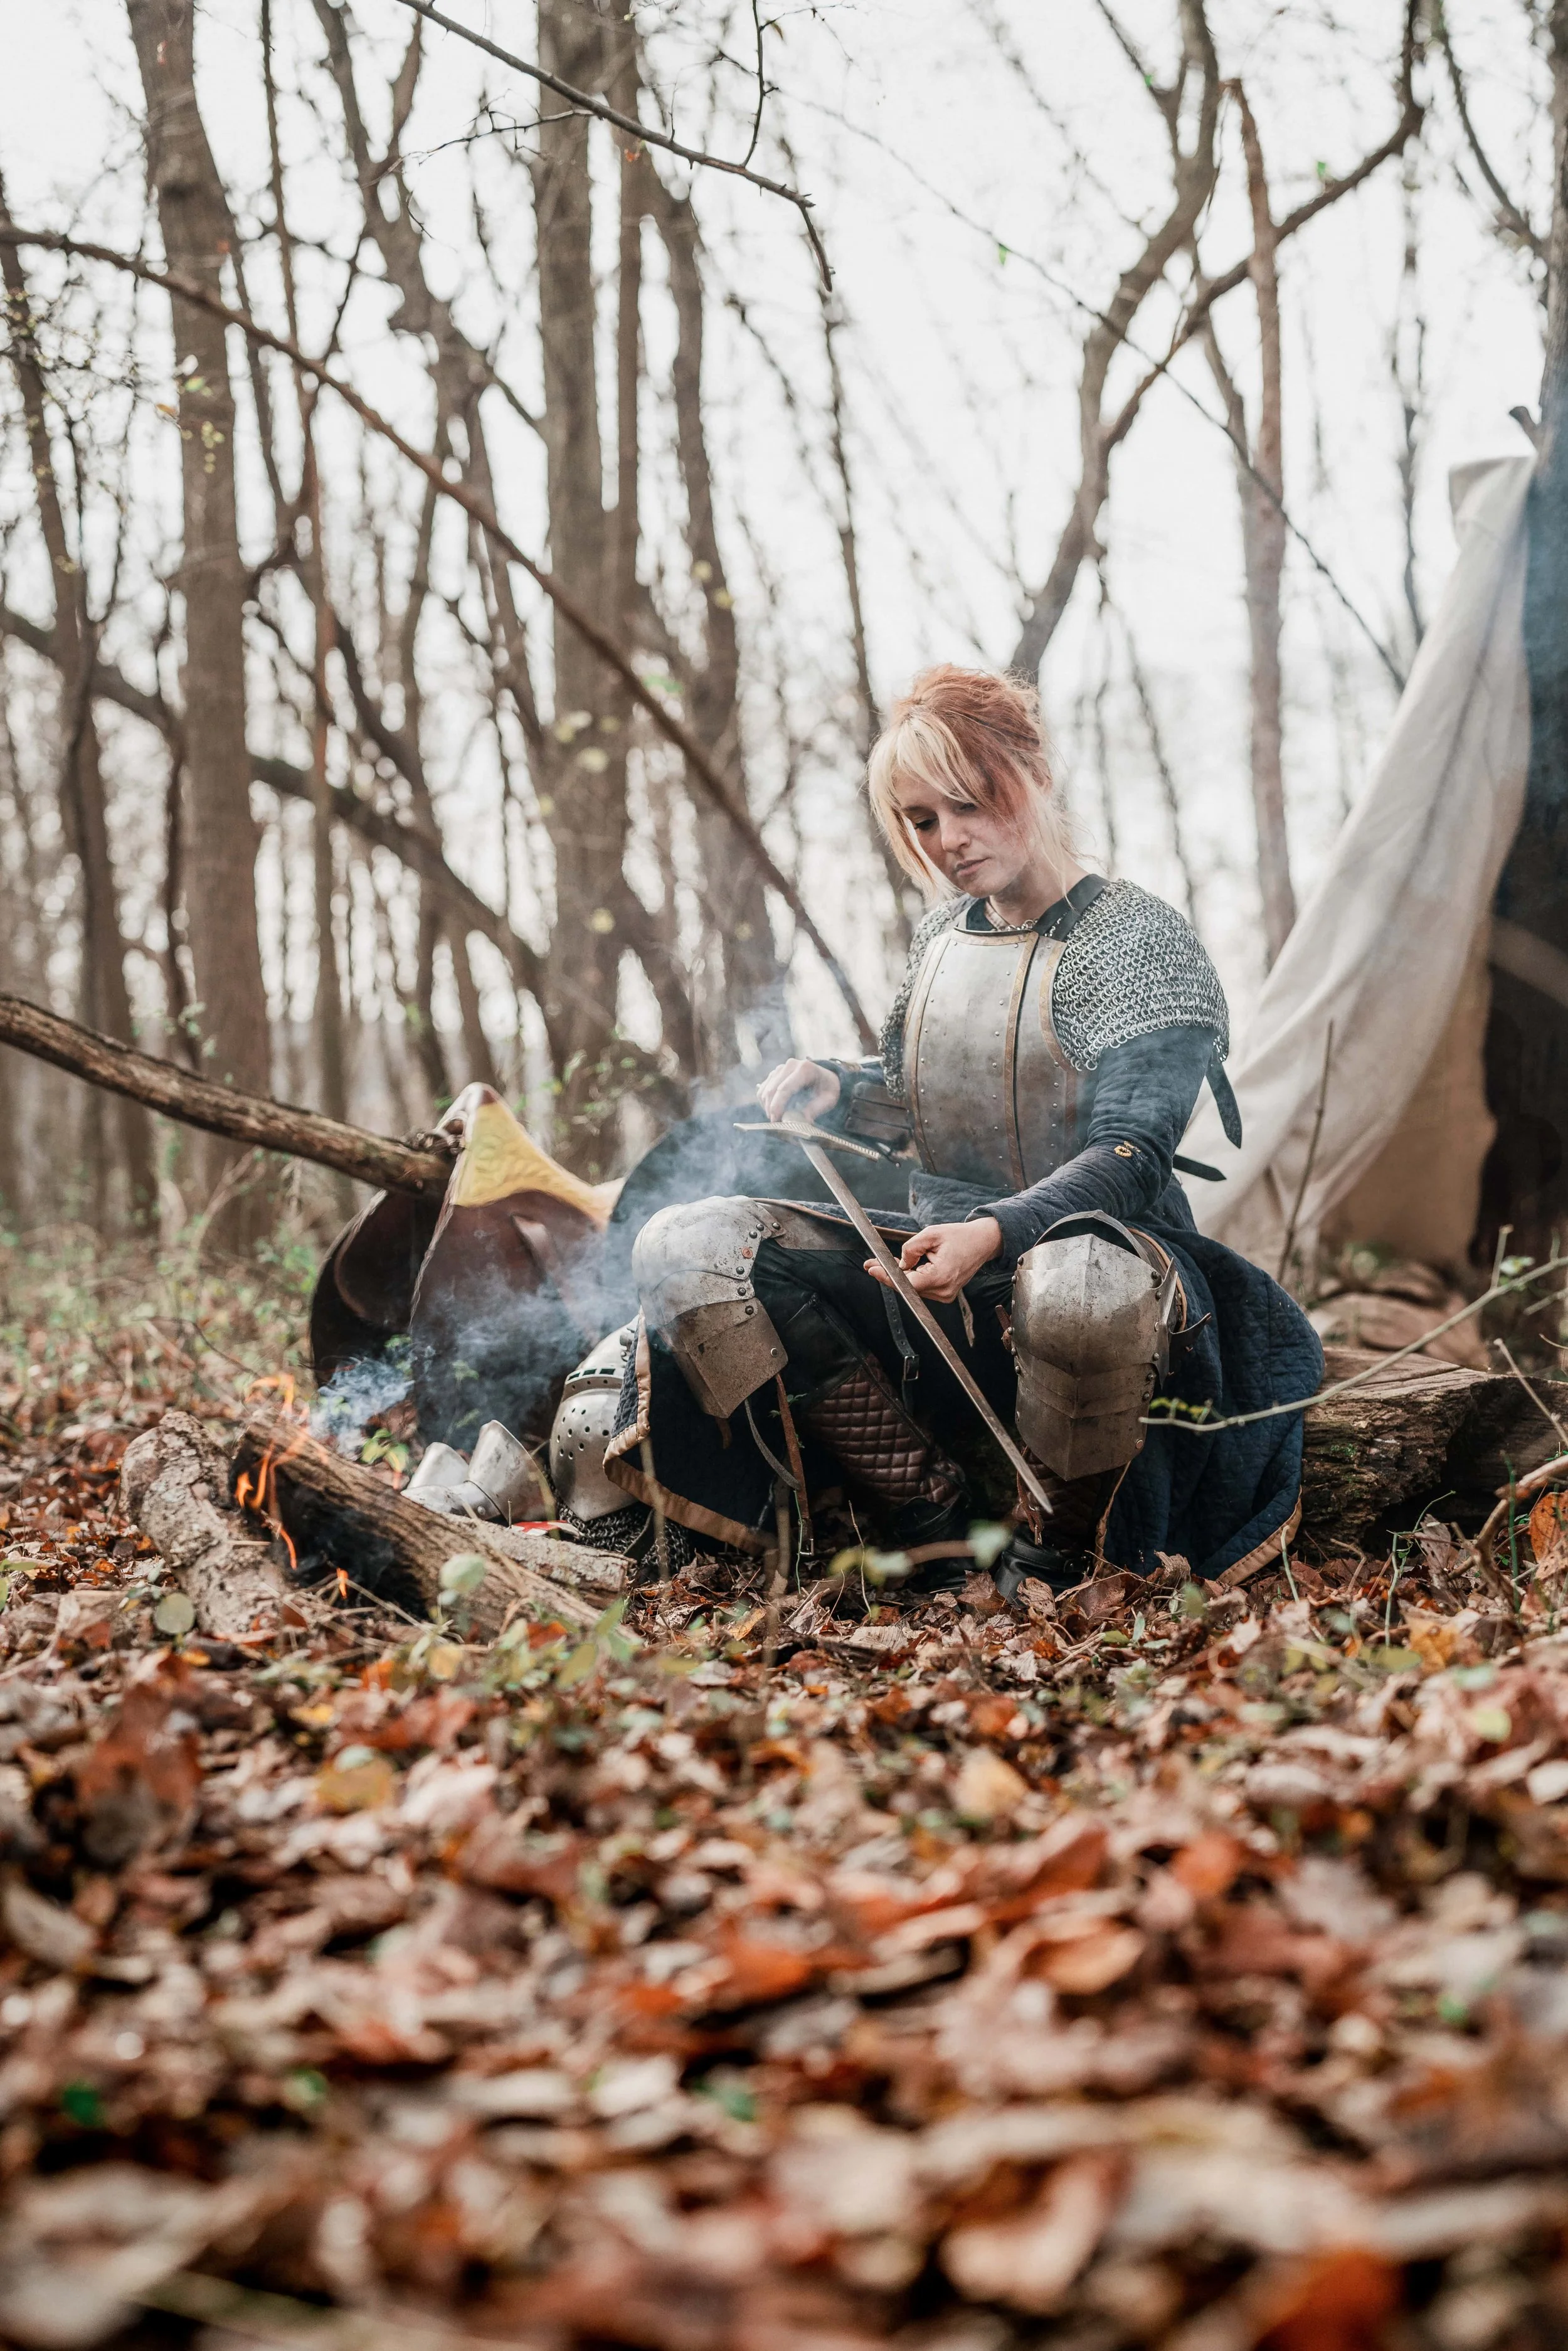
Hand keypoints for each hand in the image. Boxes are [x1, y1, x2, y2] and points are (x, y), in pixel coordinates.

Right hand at [758, 1057, 840, 1123]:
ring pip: (765, 1089)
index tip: (776, 1120)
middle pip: (772, 1089)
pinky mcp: (775, 1073)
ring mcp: (781, 1068)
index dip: (777, 1106)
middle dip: (771, 1108)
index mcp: (805, 1069)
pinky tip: (774, 1110)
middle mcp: (790, 1065)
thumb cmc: (828, 1088)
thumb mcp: (828, 1099)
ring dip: (767, 1106)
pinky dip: (765, 1101)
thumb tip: (802, 1121)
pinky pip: (763, 1089)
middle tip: (775, 1123)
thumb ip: (815, 1109)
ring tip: (776, 1117)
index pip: (784, 1089)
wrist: (826, 1077)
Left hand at [865, 1217, 1002, 1303]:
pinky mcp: (945, 1293)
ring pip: (913, 1288)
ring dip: (899, 1276)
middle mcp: (944, 1290)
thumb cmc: (960, 1236)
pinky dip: (910, 1278)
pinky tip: (901, 1267)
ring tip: (884, 1262)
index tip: (872, 1269)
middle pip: (908, 1288)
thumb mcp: (932, 1234)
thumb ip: (911, 1248)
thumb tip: (900, 1263)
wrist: (983, 1243)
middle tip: (871, 1264)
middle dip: (888, 1275)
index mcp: (942, 1276)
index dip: (887, 1277)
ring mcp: (945, 1295)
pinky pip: (921, 1287)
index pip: (908, 1283)